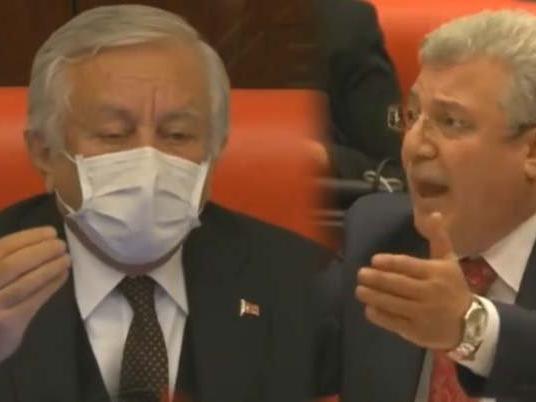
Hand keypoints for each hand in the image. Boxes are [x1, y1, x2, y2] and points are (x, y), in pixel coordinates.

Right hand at [0, 227, 70, 361]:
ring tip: (67, 258)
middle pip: (13, 265)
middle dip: (42, 251)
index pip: (2, 248)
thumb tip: (34, 240)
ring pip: (26, 283)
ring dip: (51, 268)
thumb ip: (3, 259)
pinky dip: (51, 285)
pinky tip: (63, 275)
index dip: (28, 237)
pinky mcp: (9, 324)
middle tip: (62, 245)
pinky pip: (35, 300)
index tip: (50, 231)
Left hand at [355, 212, 471, 349]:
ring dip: (372, 296)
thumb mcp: (449, 262)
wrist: (471, 324)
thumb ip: (438, 238)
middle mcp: (429, 293)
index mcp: (436, 273)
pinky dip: (379, 315)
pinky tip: (369, 309)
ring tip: (359, 290)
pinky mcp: (417, 331)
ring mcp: (422, 314)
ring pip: (392, 303)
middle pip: (397, 284)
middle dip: (376, 279)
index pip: (407, 265)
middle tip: (360, 274)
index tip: (373, 260)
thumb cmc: (453, 288)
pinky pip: (394, 322)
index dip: (389, 262)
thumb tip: (435, 213)